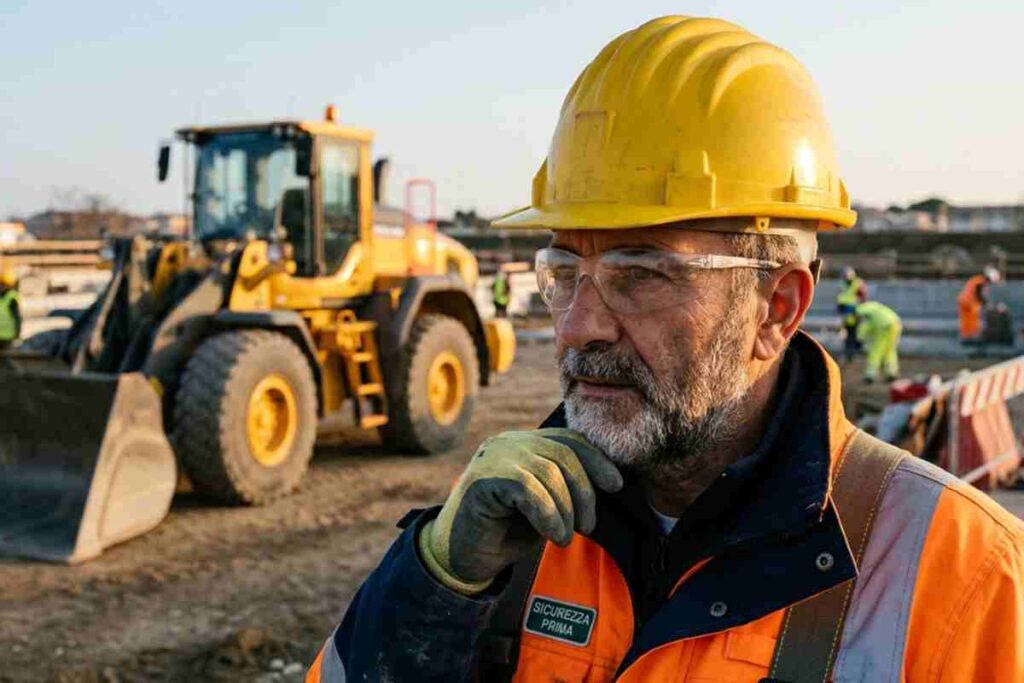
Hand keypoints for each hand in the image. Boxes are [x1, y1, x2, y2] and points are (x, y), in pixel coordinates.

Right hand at [417, 428, 622, 593]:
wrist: (462, 559)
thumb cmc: (506, 533)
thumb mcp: (545, 506)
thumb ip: (566, 488)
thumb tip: (608, 480)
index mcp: (523, 444)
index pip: (568, 439)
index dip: (596, 459)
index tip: (615, 484)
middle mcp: (508, 443)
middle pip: (563, 453)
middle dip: (584, 491)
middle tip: (587, 526)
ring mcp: (493, 457)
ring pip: (549, 472)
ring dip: (566, 509)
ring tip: (565, 536)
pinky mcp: (483, 478)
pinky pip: (529, 489)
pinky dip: (549, 515)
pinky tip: (553, 535)